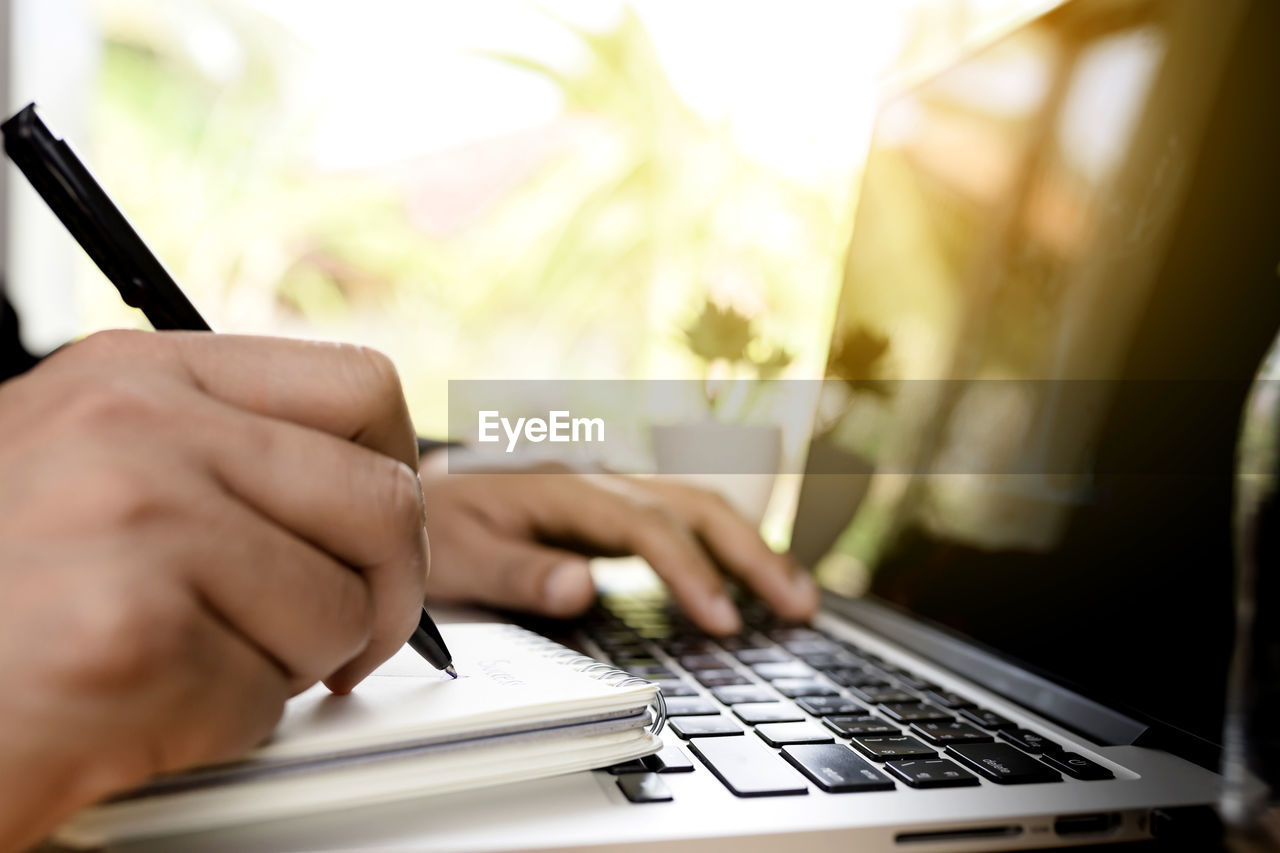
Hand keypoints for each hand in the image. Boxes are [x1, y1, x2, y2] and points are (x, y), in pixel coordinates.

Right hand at [0, 330, 427, 851]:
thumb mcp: (77, 460)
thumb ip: (212, 450)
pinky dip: (217, 728)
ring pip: (337, 612)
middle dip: (384, 592)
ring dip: (286, 668)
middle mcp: (139, 433)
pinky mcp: (128, 639)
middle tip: (344, 636)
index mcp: (137, 377)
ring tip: (182, 666)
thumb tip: (359, 479)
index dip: (396, 471)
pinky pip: (264, 700)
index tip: (374, 532)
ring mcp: (136, 527)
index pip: (360, 386)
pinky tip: (130, 710)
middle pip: (382, 502)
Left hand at [418, 455, 817, 634]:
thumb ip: (517, 572)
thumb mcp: (455, 557)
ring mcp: (609, 491)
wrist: (414, 491)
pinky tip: (749, 577)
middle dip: (751, 553)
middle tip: (798, 607)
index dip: (691, 572)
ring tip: (798, 596)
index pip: (646, 526)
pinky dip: (724, 546)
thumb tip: (584, 587)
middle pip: (693, 505)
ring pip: (697, 506)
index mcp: (562, 489)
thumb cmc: (434, 526)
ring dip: (751, 547)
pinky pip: (681, 520)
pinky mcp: (612, 510)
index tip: (725, 621)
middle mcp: (596, 481)